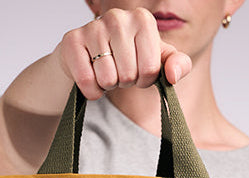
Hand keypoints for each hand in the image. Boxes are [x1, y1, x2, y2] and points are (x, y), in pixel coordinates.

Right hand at [55, 8, 191, 99]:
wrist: (89, 58)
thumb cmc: (127, 59)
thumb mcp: (157, 61)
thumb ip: (177, 65)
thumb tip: (172, 75)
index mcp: (143, 19)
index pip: (151, 70)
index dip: (144, 80)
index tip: (138, 70)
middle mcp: (118, 17)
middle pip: (129, 75)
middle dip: (124, 82)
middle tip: (118, 71)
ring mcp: (93, 27)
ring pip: (108, 79)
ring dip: (107, 85)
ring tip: (104, 71)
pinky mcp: (71, 41)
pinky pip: (87, 82)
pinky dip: (91, 90)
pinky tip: (90, 76)